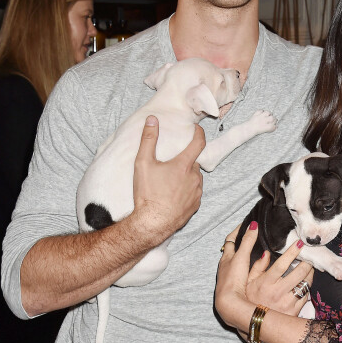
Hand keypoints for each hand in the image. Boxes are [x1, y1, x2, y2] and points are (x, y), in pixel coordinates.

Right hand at [132, 116, 204, 244]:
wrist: (152, 223)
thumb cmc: (147, 193)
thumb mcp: (143, 163)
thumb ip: (148, 139)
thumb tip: (152, 119)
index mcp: (184, 165)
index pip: (199, 143)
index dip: (199, 133)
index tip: (196, 129)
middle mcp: (195, 178)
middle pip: (193, 162)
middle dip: (185, 160)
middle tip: (171, 163)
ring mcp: (197, 193)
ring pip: (195, 178)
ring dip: (186, 176)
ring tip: (170, 181)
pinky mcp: (195, 206)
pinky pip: (194, 193)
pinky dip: (187, 190)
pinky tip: (173, 194)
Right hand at [215, 223, 312, 329]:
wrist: (255, 324)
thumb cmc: (250, 299)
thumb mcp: (248, 282)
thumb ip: (257, 266)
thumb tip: (267, 253)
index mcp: (266, 283)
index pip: (282, 264)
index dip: (292, 252)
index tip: (299, 243)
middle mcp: (278, 292)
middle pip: (299, 272)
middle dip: (307, 261)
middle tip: (309, 255)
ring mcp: (287, 303)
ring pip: (306, 284)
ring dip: (310, 273)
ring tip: (309, 267)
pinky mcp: (294, 311)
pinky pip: (306, 296)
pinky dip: (307, 288)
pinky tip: (305, 283)